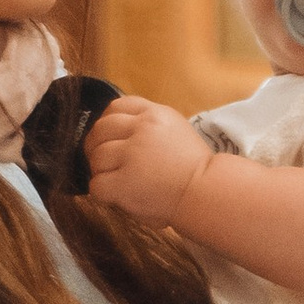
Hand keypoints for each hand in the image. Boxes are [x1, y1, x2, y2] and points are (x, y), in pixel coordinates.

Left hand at [82, 94, 213, 223]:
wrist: (207, 193)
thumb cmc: (194, 169)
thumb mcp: (176, 131)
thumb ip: (149, 126)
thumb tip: (117, 131)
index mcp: (155, 114)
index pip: (116, 107)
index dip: (108, 123)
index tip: (111, 139)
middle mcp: (142, 129)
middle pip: (100, 130)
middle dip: (97, 148)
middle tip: (108, 164)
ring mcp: (132, 155)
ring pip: (96, 158)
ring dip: (101, 172)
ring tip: (117, 182)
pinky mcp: (124, 182)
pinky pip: (96, 185)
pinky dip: (103, 194)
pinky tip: (118, 196)